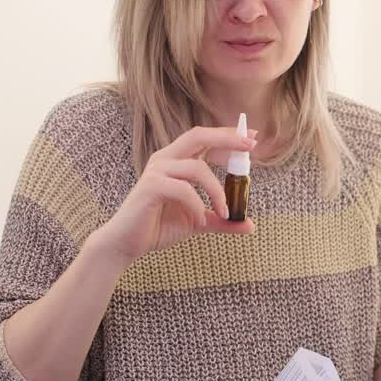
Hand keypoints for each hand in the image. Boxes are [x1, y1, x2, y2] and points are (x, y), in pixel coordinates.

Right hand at [88, 125, 257, 265]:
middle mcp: (165, 159)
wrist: (126, 244)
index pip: (204, 139)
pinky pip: (184, 190)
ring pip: (198, 168)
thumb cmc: (158, 227)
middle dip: (227, 138)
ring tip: (224, 212)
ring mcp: (157, 171)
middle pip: (199, 136)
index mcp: (175, 161)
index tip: (253, 137)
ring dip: (217, 191)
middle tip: (250, 145)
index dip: (228, 136)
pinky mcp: (151, 186)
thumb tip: (250, 225)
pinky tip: (198, 221)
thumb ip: (221, 220)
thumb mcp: (198, 221)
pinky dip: (197, 206)